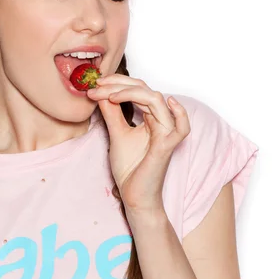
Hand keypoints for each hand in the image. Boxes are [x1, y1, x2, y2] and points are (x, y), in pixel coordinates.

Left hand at [87, 74, 189, 213]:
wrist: (134, 195)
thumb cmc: (130, 168)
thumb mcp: (116, 133)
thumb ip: (111, 113)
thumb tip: (100, 92)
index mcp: (150, 117)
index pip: (138, 89)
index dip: (117, 83)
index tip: (96, 84)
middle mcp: (160, 121)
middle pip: (145, 89)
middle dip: (120, 84)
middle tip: (98, 85)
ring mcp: (165, 133)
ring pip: (156, 100)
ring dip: (131, 92)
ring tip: (109, 96)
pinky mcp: (166, 147)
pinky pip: (181, 128)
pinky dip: (180, 114)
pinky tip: (169, 101)